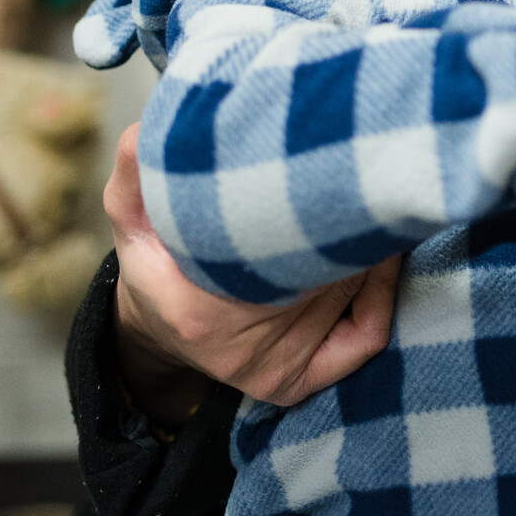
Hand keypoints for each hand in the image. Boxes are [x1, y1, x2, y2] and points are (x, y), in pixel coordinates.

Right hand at [104, 123, 402, 417]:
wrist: (155, 325)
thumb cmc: (158, 257)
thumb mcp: (134, 210)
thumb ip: (142, 167)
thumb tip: (152, 133)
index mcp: (199, 309)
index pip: (281, 251)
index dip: (318, 206)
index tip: (329, 167)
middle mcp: (240, 347)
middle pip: (329, 269)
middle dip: (351, 222)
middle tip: (363, 179)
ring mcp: (271, 367)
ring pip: (351, 291)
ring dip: (366, 249)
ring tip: (369, 206)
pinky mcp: (294, 382)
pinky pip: (366, 334)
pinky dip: (382, 291)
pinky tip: (379, 257)